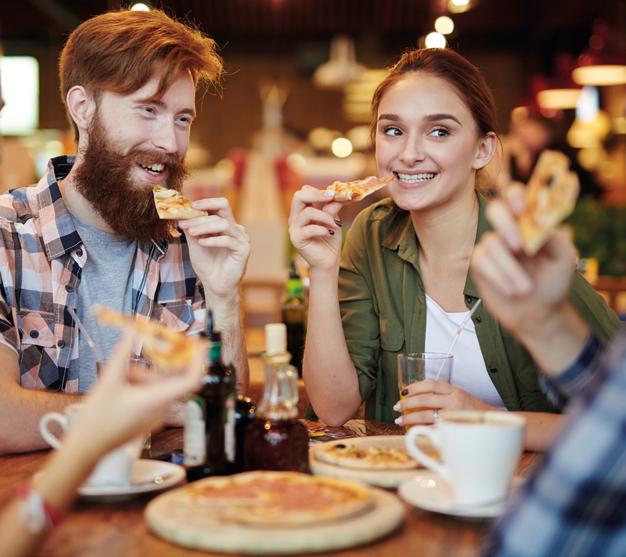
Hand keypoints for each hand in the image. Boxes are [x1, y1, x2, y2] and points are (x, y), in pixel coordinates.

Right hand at [66, 333, 203, 458]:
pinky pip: (154, 396)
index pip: (190, 380)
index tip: (198, 344)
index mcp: (157, 400)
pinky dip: (142, 387)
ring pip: (159, 386)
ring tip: (120, 380)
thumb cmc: (96, 420)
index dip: (198, 361)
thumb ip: (123, 354)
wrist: (86, 449)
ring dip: (143, 377)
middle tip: (134, 363)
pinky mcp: (149, 420)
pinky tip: (122, 389)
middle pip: (170, 379)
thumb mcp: (108, 382)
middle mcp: (162, 409)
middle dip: (155, 367)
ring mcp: (157, 416)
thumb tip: (132, 331)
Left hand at [178, 198, 249, 298]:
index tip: (189, 205)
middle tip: (185, 221)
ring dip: (204, 226)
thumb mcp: (195, 242)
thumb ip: (191, 227)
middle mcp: (236, 228)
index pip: (220, 204)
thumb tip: (180, 212)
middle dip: (202, 214)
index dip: (206, 202)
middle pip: (223, 207)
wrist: (214, 284)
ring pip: (223, 224)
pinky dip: (213, 240)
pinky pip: (228, 240)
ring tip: (190, 232)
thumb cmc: (207, 263)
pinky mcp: (243, 250)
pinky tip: (201, 243)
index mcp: (226, 223)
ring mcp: (242, 238)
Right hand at [288, 186, 342, 270]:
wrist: (328, 260)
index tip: (335, 193)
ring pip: (307, 212)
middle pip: (298, 196)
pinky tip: (330, 233)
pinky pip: (309, 229)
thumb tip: (338, 195)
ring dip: (325, 216)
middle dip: (317, 194)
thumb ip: (332, 208)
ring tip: (336, 224)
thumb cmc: (330, 239)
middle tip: (332, 196)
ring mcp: (294, 228)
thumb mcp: (333, 220)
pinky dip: (322, 229)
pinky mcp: (297, 239)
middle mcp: (295, 217)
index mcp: (302, 210)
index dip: (319, 191)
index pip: (304, 192)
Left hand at [394, 380, 491, 426]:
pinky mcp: (454, 429)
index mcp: (456, 391)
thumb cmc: (476, 413)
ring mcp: (454, 415)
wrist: (496, 426)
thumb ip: (445, 396)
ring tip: (399, 420)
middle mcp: (455, 401)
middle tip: (397, 407)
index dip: (416, 386)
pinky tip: (412, 431)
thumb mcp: (462, 398)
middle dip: (407, 403)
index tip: (404, 391)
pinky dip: (420, 430)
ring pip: (426, 415)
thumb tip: (419, 400)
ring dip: (409, 418)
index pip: (432, 384)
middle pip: (425, 399)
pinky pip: (432, 429)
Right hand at [471, 184, 576, 337]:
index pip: (517, 196)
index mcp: (529, 223)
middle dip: (505, 224)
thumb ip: (552, 236)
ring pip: (491, 243)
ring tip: (525, 289)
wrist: (539, 313)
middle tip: (519, 246)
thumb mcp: (563, 258)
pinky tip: (511, 291)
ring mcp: (493, 246)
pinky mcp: (480, 265)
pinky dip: (498, 277)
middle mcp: (509, 230)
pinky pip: (481, 261)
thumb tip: (538, 219)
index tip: (523, 208)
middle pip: (496, 209)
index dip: (516, 195)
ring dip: (509, 269)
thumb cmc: (554, 282)